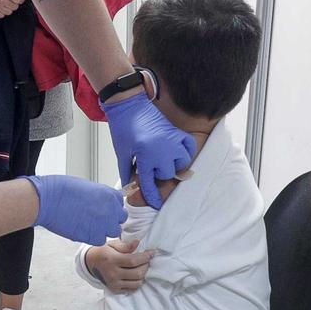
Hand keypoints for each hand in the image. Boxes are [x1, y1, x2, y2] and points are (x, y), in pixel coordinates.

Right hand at [24, 174, 127, 244]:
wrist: (48, 201)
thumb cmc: (61, 190)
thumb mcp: (86, 187)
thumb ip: (98, 196)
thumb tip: (99, 203)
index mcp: (109, 194)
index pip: (119, 203)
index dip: (110, 207)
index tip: (103, 209)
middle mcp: (110, 209)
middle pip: (120, 218)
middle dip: (110, 219)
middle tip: (97, 218)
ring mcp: (103, 224)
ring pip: (113, 231)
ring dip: (104, 229)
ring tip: (89, 225)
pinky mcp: (92, 236)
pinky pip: (100, 240)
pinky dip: (93, 237)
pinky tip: (83, 230)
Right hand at [85, 238, 154, 292]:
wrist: (90, 263)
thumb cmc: (103, 251)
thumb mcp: (112, 244)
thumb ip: (125, 246)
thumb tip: (137, 243)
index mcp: (111, 260)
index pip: (133, 261)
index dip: (145, 257)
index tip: (152, 253)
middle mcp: (112, 273)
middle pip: (137, 273)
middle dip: (146, 266)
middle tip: (146, 260)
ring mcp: (113, 283)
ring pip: (137, 283)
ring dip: (143, 275)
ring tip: (141, 267)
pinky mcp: (115, 289)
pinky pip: (132, 289)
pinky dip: (137, 282)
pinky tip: (135, 275)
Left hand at [102, 93, 197, 208]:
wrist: (129, 105)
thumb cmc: (122, 128)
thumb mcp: (121, 153)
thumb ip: (126, 171)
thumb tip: (130, 186)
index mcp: (146, 157)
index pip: (151, 183)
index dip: (153, 196)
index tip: (157, 204)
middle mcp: (162, 150)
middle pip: (168, 174)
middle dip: (159, 174)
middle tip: (150, 167)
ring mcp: (172, 141)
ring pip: (182, 163)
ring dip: (174, 164)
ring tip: (164, 160)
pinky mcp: (176, 132)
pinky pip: (189, 146)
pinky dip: (186, 151)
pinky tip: (178, 153)